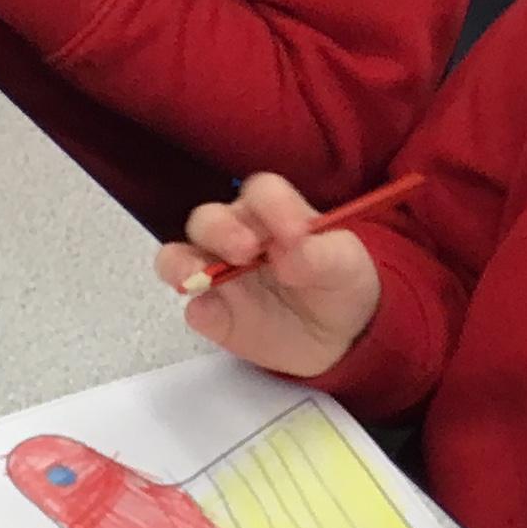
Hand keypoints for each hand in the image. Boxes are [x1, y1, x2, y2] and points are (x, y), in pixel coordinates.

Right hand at [155, 174, 382, 378]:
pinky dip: (198, 309)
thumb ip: (322, 255)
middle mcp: (237, 236)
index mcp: (273, 214)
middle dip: (219, 230)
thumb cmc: (340, 282)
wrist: (342, 334)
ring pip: (180, 257)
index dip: (272, 206)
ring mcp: (219, 276)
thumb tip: (289, 254)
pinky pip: (196, 308)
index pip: (261, 193)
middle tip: (245, 251)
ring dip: (182, 263)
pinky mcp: (215, 315)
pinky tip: (210, 314)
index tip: (294, 233)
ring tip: (197, 277)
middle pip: (208, 219)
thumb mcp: (346, 266)